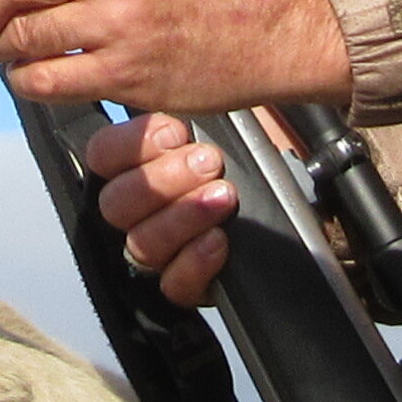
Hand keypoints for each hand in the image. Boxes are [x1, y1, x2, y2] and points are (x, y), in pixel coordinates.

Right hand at [82, 107, 238, 302]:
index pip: (102, 155)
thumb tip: (174, 114)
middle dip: (164, 179)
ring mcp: (161, 253)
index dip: (130, 144)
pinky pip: (171, 283)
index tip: (175, 134)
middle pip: (116, 203)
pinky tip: (220, 240)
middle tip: (209, 162)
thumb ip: (189, 122)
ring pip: (141, 243)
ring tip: (224, 196)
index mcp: (141, 168)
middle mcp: (141, 213)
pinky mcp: (185, 286)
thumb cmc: (256, 169)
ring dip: (183, 215)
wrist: (299, 216)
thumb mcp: (225, 129)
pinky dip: (195, 260)